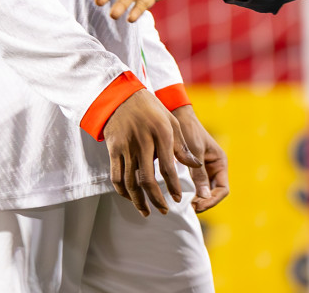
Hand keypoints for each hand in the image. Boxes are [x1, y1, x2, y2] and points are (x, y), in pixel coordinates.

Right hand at [102, 89, 200, 218]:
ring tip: (147, 211)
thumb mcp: (171, 122)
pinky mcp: (113, 149)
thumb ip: (182, 146)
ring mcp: (125, 146)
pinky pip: (116, 176)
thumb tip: (196, 165)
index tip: (177, 198)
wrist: (121, 96)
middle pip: (148, 180)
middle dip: (156, 200)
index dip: (173, 187)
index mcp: (160, 134)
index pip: (168, 168)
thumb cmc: (151, 109)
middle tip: (164, 211)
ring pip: (130, 182)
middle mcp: (142, 142)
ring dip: (138, 201)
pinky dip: (122, 191)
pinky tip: (131, 198)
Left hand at [171, 106, 229, 212]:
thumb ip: (199, 174)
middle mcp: (215, 167)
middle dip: (204, 202)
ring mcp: (205, 168)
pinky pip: (195, 185)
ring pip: (205, 191)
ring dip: (197, 199)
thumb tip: (204, 197)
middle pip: (214, 193)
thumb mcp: (194, 151)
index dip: (212, 200)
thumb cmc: (188, 129)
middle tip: (190, 207)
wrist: (176, 114)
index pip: (222, 189)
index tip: (198, 205)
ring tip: (185, 204)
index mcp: (220, 162)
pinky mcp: (193, 168)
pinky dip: (190, 192)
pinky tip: (180, 196)